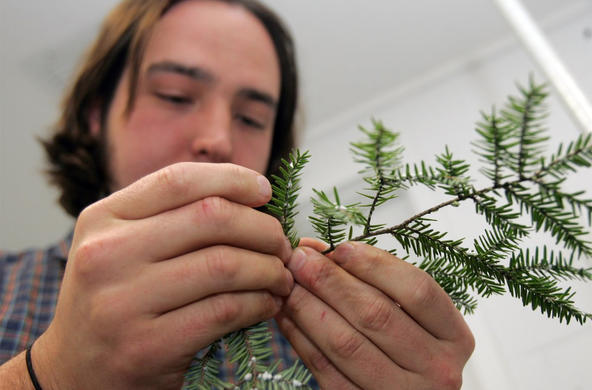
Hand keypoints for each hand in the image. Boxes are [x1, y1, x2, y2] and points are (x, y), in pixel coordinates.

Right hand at [33, 162, 292, 389]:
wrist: (75, 371)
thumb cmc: (114, 299)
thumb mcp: (122, 246)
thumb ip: (171, 217)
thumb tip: (250, 196)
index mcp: (102, 218)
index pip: (179, 180)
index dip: (234, 179)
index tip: (266, 191)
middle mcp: (106, 254)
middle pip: (211, 217)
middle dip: (263, 228)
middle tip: (281, 243)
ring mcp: (123, 302)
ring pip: (225, 265)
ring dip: (269, 269)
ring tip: (280, 276)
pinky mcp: (147, 346)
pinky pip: (225, 311)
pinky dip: (259, 304)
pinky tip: (268, 304)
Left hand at [276, 239, 473, 389]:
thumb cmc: (408, 350)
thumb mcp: (409, 316)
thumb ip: (374, 281)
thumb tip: (318, 250)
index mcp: (454, 337)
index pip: (418, 290)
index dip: (376, 264)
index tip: (340, 247)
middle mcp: (437, 369)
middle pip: (377, 314)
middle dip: (331, 281)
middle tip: (300, 259)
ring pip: (346, 343)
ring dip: (310, 307)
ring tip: (289, 284)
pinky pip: (326, 370)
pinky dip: (301, 339)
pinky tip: (286, 316)